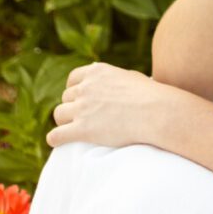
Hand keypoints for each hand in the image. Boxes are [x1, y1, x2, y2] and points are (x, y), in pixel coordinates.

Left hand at [46, 62, 171, 148]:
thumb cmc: (150, 96)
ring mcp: (83, 108)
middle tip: (82, 118)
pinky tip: (58, 142)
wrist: (157, 112)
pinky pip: (56, 135)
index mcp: (97, 71)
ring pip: (59, 114)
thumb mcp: (129, 76)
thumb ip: (112, 76)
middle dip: (72, 107)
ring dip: (65, 122)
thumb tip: (104, 75)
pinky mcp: (83, 129)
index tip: (78, 99)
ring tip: (72, 129)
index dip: (74, 90)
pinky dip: (55, 139)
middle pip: (66, 97)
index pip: (73, 79)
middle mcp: (87, 87)